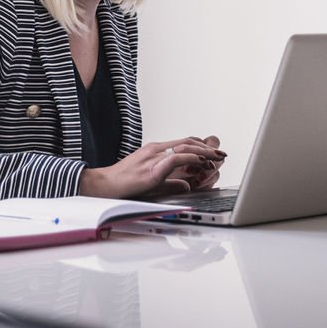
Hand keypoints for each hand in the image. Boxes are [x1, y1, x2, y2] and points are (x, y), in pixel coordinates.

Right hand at [79, 136, 225, 198]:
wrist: (103, 185)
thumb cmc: (124, 184)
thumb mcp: (152, 181)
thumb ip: (170, 181)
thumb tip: (186, 185)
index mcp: (156, 150)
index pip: (183, 142)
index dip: (201, 146)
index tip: (214, 153)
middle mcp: (156, 149)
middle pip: (188, 141)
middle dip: (208, 147)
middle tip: (222, 154)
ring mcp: (154, 157)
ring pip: (185, 146)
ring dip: (204, 152)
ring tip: (217, 158)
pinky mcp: (152, 168)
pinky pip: (175, 158)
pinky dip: (191, 158)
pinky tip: (201, 162)